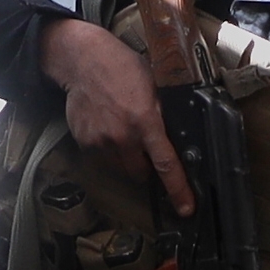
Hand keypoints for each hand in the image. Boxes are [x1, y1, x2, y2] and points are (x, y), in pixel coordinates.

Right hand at [40, 17, 191, 212]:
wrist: (83, 60)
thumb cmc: (122, 67)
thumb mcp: (155, 86)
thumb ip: (164, 115)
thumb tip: (177, 138)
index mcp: (146, 122)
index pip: (166, 165)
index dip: (178, 190)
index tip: (186, 208)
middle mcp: (122, 137)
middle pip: (140, 174)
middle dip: (146, 166)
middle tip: (144, 147)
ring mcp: (100, 142)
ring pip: (120, 167)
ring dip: (125, 158)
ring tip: (122, 129)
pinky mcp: (84, 142)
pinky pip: (101, 158)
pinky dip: (107, 149)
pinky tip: (106, 125)